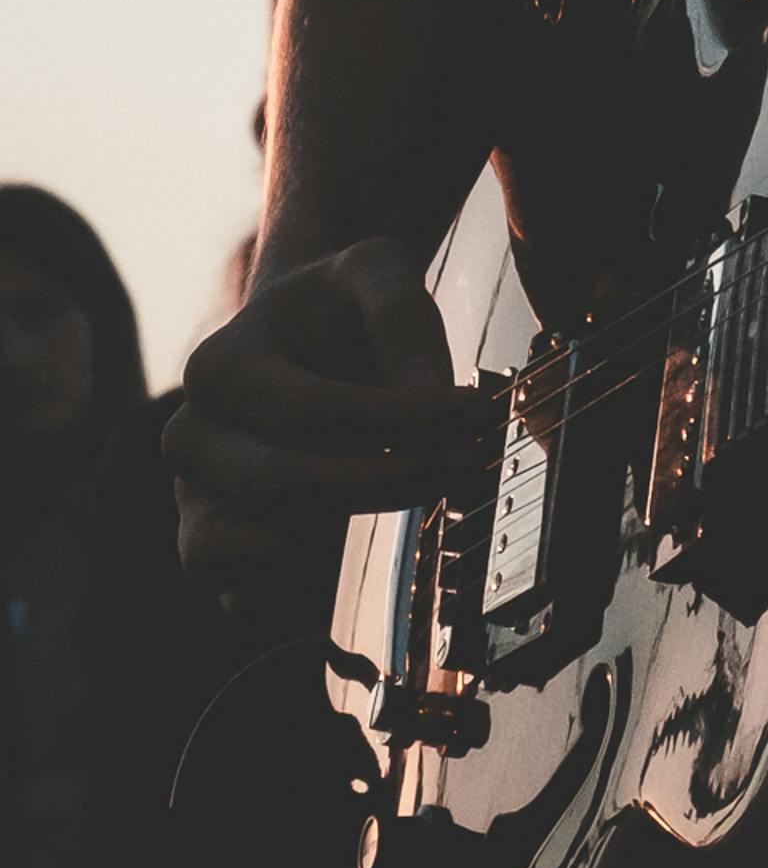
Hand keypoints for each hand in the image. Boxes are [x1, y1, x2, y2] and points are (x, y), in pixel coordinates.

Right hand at [165, 239, 472, 590]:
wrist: (300, 333)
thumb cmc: (339, 304)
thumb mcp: (376, 272)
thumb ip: (405, 323)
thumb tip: (435, 397)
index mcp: (219, 367)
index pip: (316, 412)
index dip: (404, 419)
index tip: (476, 411)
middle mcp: (192, 436)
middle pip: (288, 482)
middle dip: (392, 478)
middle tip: (467, 461)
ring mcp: (195, 497)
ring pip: (264, 543)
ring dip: (357, 524)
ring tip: (428, 484)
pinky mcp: (212, 548)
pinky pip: (237, 594)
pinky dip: (299, 587)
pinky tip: (361, 542)